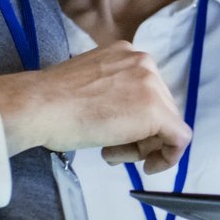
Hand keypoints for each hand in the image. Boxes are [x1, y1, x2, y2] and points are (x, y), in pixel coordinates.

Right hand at [0, 42, 190, 172]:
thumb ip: (113, 93)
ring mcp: (152, 84)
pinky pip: (179, 138)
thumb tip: (126, 115)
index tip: (119, 135)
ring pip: (167, 124)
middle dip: (141, 135)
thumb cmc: (51, 102)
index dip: (136, 120)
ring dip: (143, 146)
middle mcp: (144, 62)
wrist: (39, 106)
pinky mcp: (156, 111)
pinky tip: (148, 166)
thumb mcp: (90, 85)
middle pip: (160, 107)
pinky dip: (168, 156)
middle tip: (113, 149)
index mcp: (126, 53)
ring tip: (111, 152)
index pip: (146, 92)